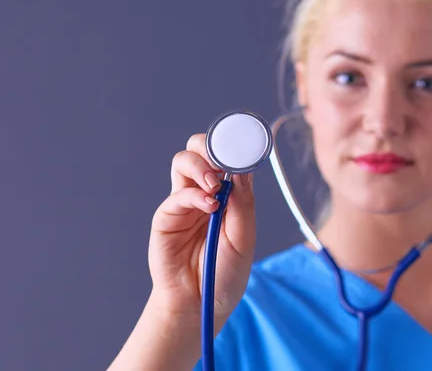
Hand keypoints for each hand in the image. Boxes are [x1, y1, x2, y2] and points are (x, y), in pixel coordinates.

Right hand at [148, 133, 256, 326]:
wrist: (201, 304)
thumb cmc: (225, 274)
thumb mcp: (244, 239)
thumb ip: (243, 204)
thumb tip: (242, 170)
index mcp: (228, 196)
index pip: (227, 159)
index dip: (234, 148)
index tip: (246, 148)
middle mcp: (204, 193)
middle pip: (200, 150)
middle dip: (211, 146)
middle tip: (224, 163)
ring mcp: (184, 203)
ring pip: (183, 161)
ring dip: (200, 164)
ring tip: (214, 185)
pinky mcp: (167, 217)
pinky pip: (177, 195)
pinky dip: (194, 195)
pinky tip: (209, 206)